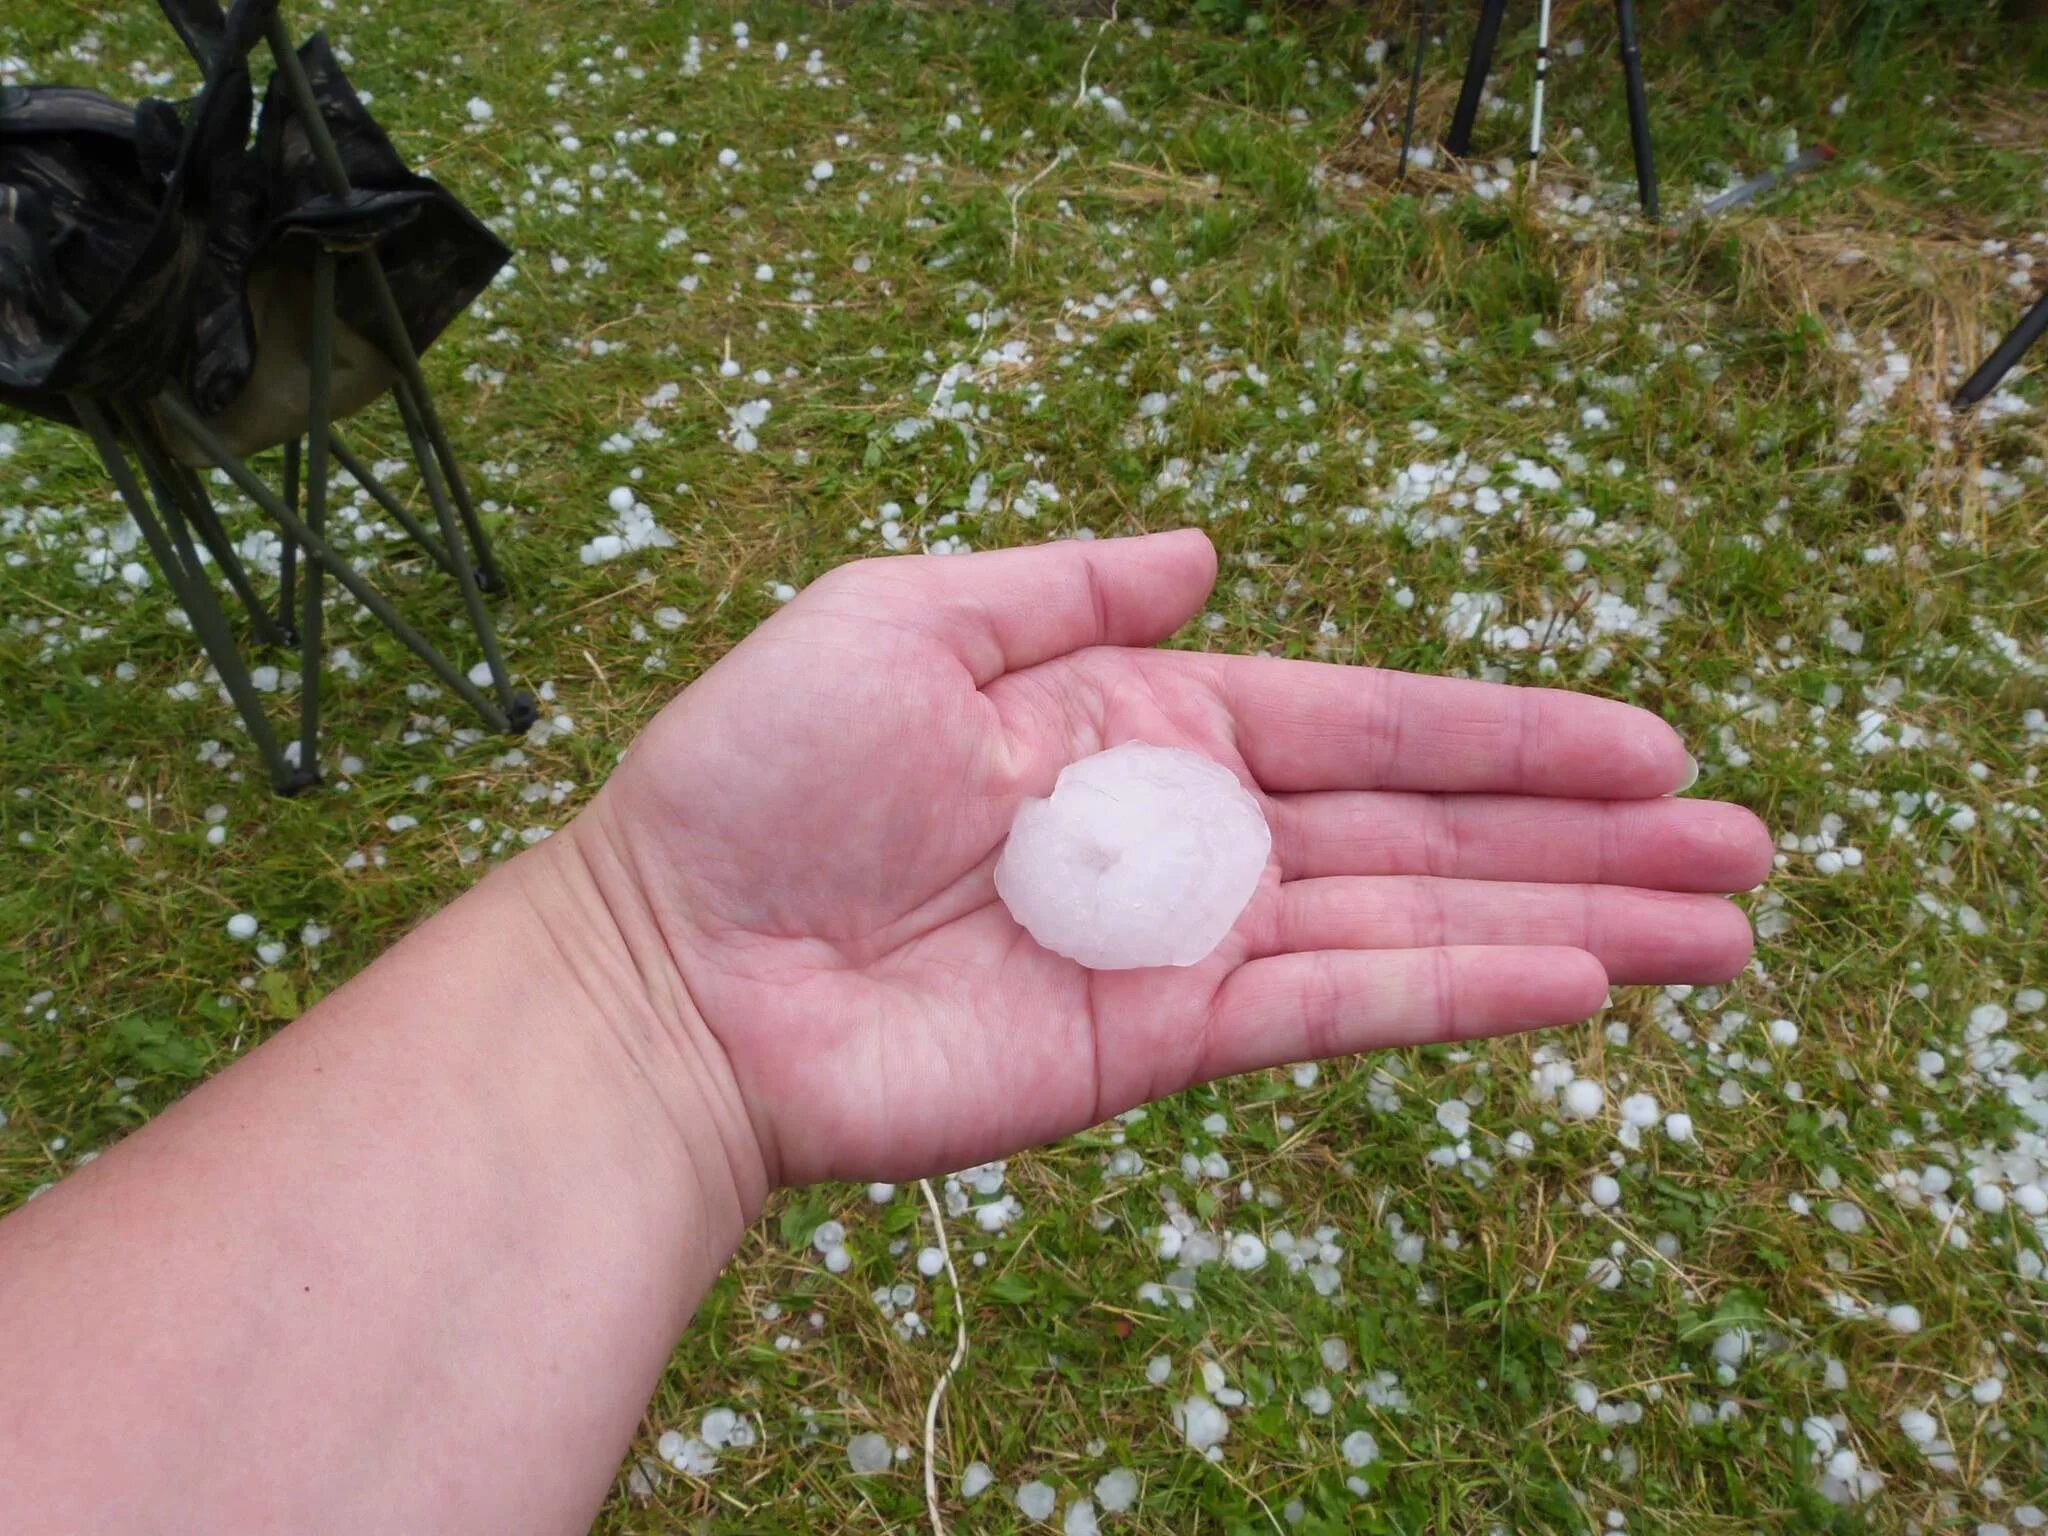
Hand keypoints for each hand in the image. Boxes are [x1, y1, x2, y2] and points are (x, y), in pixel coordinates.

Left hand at [576, 531, 1770, 1189]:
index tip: (1646, 743)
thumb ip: (1061, 584)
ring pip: (1408, 927)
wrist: (669, 969)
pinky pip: (1329, 1013)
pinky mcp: (1151, 1046)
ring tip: (1717, 931)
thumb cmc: (753, 781)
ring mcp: (1177, 946)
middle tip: (1741, 847)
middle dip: (1582, 839)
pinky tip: (1579, 989)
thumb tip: (1201, 548)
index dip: (1504, 734)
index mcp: (1138, 721)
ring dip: (1567, 927)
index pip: (1363, 724)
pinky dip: (1455, 1000)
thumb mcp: (898, 617)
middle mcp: (1183, 834)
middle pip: (1421, 832)